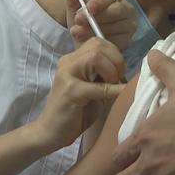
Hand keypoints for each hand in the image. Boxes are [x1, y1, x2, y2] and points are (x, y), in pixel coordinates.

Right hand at [33, 38, 125, 152]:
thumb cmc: (75, 112)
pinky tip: (119, 94)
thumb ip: (102, 74)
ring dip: (111, 72)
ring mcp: (67, 75)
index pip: (98, 41)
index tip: (118, 72)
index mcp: (73, 59)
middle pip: (98, 45)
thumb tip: (124, 67)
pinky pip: (97, 86)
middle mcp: (68, 62)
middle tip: (117, 80)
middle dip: (116, 60)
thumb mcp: (91, 87)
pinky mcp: (71, 92)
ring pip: (95, 57)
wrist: (50, 132)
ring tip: (112, 86)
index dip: (114, 53)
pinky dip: (113, 90)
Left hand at [63, 0, 136, 51]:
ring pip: (115, 27)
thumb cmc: (82, 22)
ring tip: (77, 33)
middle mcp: (126, 9)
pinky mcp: (127, 41)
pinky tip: (89, 42)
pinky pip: (117, 41)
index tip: (88, 7)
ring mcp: (129, 26)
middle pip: (117, 11)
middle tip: (78, 21)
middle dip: (97, 17)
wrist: (82, 43)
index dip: (100, 1)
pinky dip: (102, 42)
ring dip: (94, 30)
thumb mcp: (74, 7)